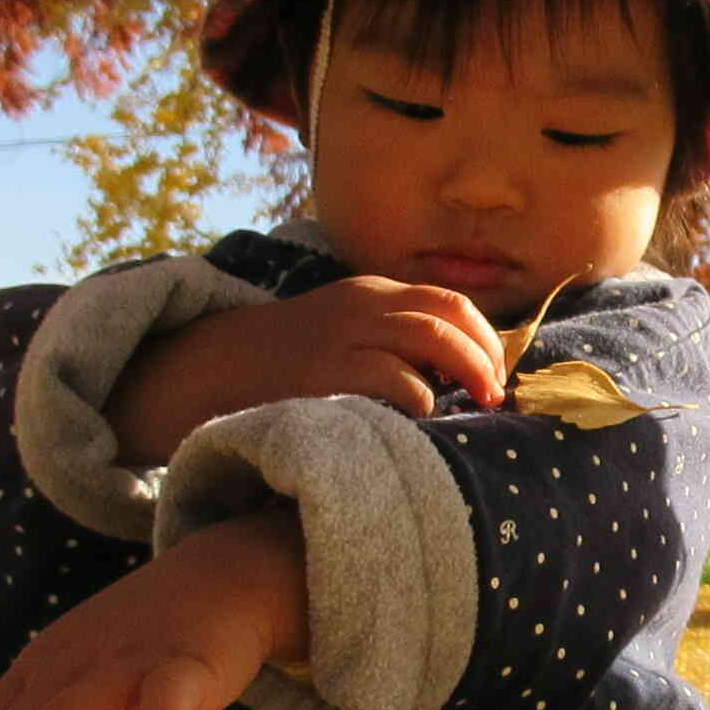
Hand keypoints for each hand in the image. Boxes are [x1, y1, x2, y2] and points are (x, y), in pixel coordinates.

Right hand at [112, 277, 506, 464]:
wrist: (212, 367)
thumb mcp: (342, 332)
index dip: (484, 337)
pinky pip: (393, 377)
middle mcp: (363, 305)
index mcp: (372, 294)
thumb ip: (391, 340)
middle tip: (496, 396)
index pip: (448, 302)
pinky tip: (427, 415)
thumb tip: (457, 375)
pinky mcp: (327, 371)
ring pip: (430, 337)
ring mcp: (344, 335)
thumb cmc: (287, 363)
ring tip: (480, 406)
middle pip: (448, 315)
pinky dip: (420, 395)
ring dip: (467, 371)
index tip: (498, 373)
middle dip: (485, 355)